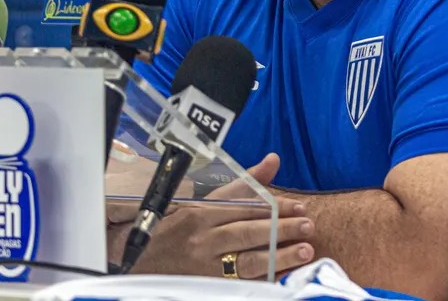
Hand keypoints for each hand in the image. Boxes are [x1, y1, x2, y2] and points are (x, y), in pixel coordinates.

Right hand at [107, 153, 314, 278]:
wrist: (139, 261)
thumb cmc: (179, 228)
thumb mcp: (207, 201)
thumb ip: (244, 183)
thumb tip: (273, 160)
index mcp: (202, 214)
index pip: (244, 208)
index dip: (274, 207)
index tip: (299, 206)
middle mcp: (203, 239)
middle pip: (248, 233)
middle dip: (281, 230)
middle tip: (308, 226)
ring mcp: (204, 267)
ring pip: (247, 261)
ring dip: (279, 257)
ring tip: (305, 252)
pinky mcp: (207, 287)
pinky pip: (239, 285)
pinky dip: (262, 281)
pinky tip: (282, 278)